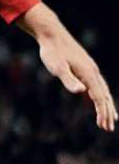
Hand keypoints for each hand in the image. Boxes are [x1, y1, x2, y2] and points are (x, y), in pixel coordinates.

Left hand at [19, 3, 114, 130]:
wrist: (51, 35)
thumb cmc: (52, 52)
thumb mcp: (57, 67)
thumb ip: (68, 80)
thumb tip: (82, 91)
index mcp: (88, 74)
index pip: (99, 97)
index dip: (102, 112)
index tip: (104, 126)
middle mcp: (93, 72)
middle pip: (104, 95)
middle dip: (107, 112)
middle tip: (109, 128)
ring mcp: (90, 69)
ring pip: (103, 90)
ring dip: (106, 105)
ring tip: (110, 118)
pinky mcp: (85, 67)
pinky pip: (97, 85)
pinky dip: (100, 95)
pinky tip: (98, 100)